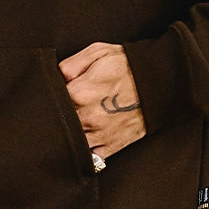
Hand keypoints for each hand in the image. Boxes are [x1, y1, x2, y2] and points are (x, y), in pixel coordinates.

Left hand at [59, 42, 145, 160]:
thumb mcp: (97, 52)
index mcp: (80, 92)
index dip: (48, 97)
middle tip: (57, 111)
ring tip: (70, 125)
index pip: (50, 100)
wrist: (159, 82)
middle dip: (55, 118)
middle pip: (58, 124)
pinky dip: (83, 151)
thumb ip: (70, 64)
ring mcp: (99, 135)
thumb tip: (54, 77)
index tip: (50, 95)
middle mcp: (87, 117)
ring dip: (68, 136)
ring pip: (71, 143)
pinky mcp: (111, 147)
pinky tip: (82, 140)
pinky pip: (89, 157)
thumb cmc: (126, 64)